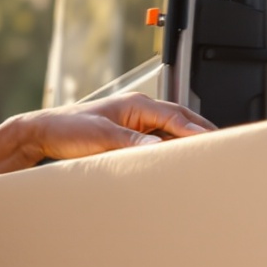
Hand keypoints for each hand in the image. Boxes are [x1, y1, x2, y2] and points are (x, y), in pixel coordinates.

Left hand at [20, 93, 216, 164]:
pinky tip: (176, 162)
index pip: (176, 116)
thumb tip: (161, 149)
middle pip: (180, 120)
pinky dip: (171, 150)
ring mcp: (135, 122)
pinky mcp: (129, 135)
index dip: (197, 130)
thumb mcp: (102, 136)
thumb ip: (133, 143)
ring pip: (171, 131)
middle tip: (222, 148)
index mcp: (137, 104)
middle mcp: (139, 110)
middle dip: (201, 132)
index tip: (214, 142)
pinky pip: (158, 141)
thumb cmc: (68, 127)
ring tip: (205, 157)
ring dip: (186, 142)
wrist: (44, 132)